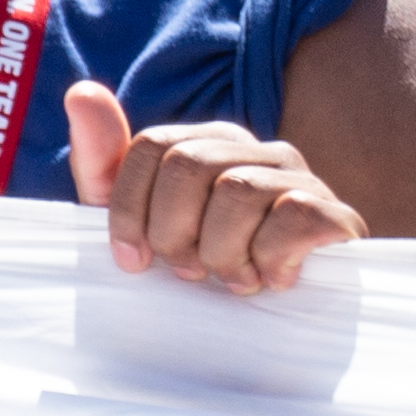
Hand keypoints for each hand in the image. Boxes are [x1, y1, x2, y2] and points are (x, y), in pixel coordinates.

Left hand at [67, 81, 361, 293]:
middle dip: (173, 234)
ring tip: (232, 279)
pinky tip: (271, 279)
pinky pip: (291, 217)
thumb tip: (80, 91)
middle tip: (189, 272)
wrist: (289, 324)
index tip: (132, 261)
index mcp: (208, 144)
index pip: (151, 146)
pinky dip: (268, 260)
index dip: (128, 209)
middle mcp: (254, 149)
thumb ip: (106, 166)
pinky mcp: (335, 213)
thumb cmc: (206, 269)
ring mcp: (298, 178)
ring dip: (220, 255)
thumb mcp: (143, 225)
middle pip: (187, 165)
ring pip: (236, 192)